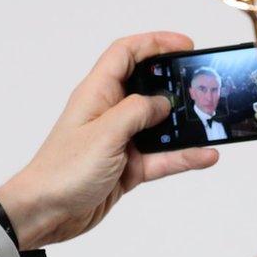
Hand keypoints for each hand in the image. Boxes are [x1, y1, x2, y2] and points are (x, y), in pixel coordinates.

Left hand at [0, 32, 218, 249]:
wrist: (45, 213)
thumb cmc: (62, 171)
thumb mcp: (104, 134)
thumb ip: (136, 112)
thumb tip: (163, 102)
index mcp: (96, 94)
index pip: (125, 54)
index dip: (154, 43)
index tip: (185, 45)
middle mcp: (109, 113)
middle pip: (147, 86)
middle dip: (176, 82)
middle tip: (204, 83)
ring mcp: (119, 141)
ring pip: (159, 125)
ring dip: (184, 124)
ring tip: (211, 119)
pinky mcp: (126, 167)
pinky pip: (161, 156)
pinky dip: (182, 155)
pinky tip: (205, 155)